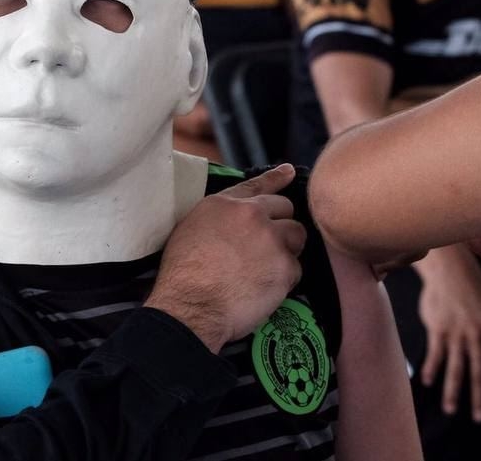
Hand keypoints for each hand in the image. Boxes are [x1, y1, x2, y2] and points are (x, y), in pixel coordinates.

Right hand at [146, 164, 305, 353]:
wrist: (191, 308)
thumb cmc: (183, 274)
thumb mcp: (191, 229)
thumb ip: (220, 216)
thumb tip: (237, 218)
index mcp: (227, 204)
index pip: (258, 184)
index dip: (277, 178)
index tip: (289, 172)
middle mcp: (252, 215)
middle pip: (286, 208)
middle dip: (280, 225)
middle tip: (268, 246)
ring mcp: (271, 239)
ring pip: (297, 235)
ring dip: (288, 249)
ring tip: (268, 267)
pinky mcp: (284, 267)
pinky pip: (296, 268)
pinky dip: (285, 279)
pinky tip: (265, 289)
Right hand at [416, 245, 480, 422]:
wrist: (452, 266)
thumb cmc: (476, 285)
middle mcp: (477, 334)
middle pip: (480, 371)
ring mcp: (457, 332)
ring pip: (456, 367)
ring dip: (454, 391)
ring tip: (451, 409)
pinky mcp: (438, 328)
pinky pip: (435, 352)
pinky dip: (431, 368)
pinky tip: (427, 381)